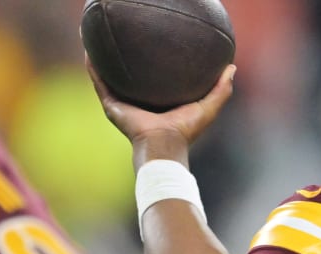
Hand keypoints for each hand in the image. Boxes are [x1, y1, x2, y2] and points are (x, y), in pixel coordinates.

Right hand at [86, 57, 235, 165]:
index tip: (157, 48)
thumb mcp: (208, 107)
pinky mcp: (111, 106)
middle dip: (127, 62)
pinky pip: (99, 83)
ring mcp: (123, 105)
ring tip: (101, 42)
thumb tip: (231, 68)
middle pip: (130, 79)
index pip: (155, 83)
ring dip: (104, 62)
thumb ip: (221, 89)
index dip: (156, 66)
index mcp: (159, 105)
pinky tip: (89, 52)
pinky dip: (93, 69)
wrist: (163, 144)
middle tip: (128, 41)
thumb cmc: (186, 130)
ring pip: (110, 79)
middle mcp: (139, 105)